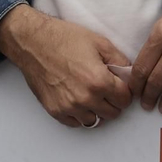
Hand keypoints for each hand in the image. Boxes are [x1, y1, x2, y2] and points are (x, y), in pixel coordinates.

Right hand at [0, 5, 132, 127]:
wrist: (33, 42)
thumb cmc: (64, 39)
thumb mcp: (98, 42)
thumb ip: (119, 60)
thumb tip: (128, 73)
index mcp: (99, 81)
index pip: (125, 99)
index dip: (125, 91)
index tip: (120, 86)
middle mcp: (86, 98)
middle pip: (113, 113)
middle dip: (113, 101)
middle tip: (107, 89)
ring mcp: (69, 107)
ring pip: (95, 121)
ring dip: (97, 110)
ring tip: (92, 94)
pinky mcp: (56, 111)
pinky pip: (76, 123)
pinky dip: (80, 114)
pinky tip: (78, 99)